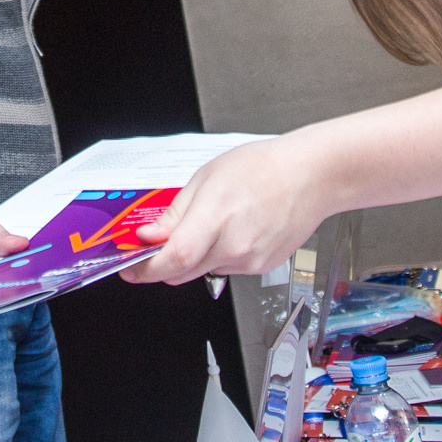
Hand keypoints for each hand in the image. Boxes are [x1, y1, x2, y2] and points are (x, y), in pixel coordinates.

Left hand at [125, 137, 325, 286]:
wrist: (310, 176)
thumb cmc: (263, 168)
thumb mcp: (207, 178)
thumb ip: (175, 213)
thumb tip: (149, 236)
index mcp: (216, 217)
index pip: (173, 259)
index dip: (146, 269)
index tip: (131, 269)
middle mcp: (234, 246)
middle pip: (183, 272)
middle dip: (166, 262)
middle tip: (162, 242)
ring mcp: (250, 261)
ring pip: (204, 272)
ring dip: (196, 257)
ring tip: (216, 222)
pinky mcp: (261, 268)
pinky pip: (227, 269)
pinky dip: (220, 255)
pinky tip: (235, 230)